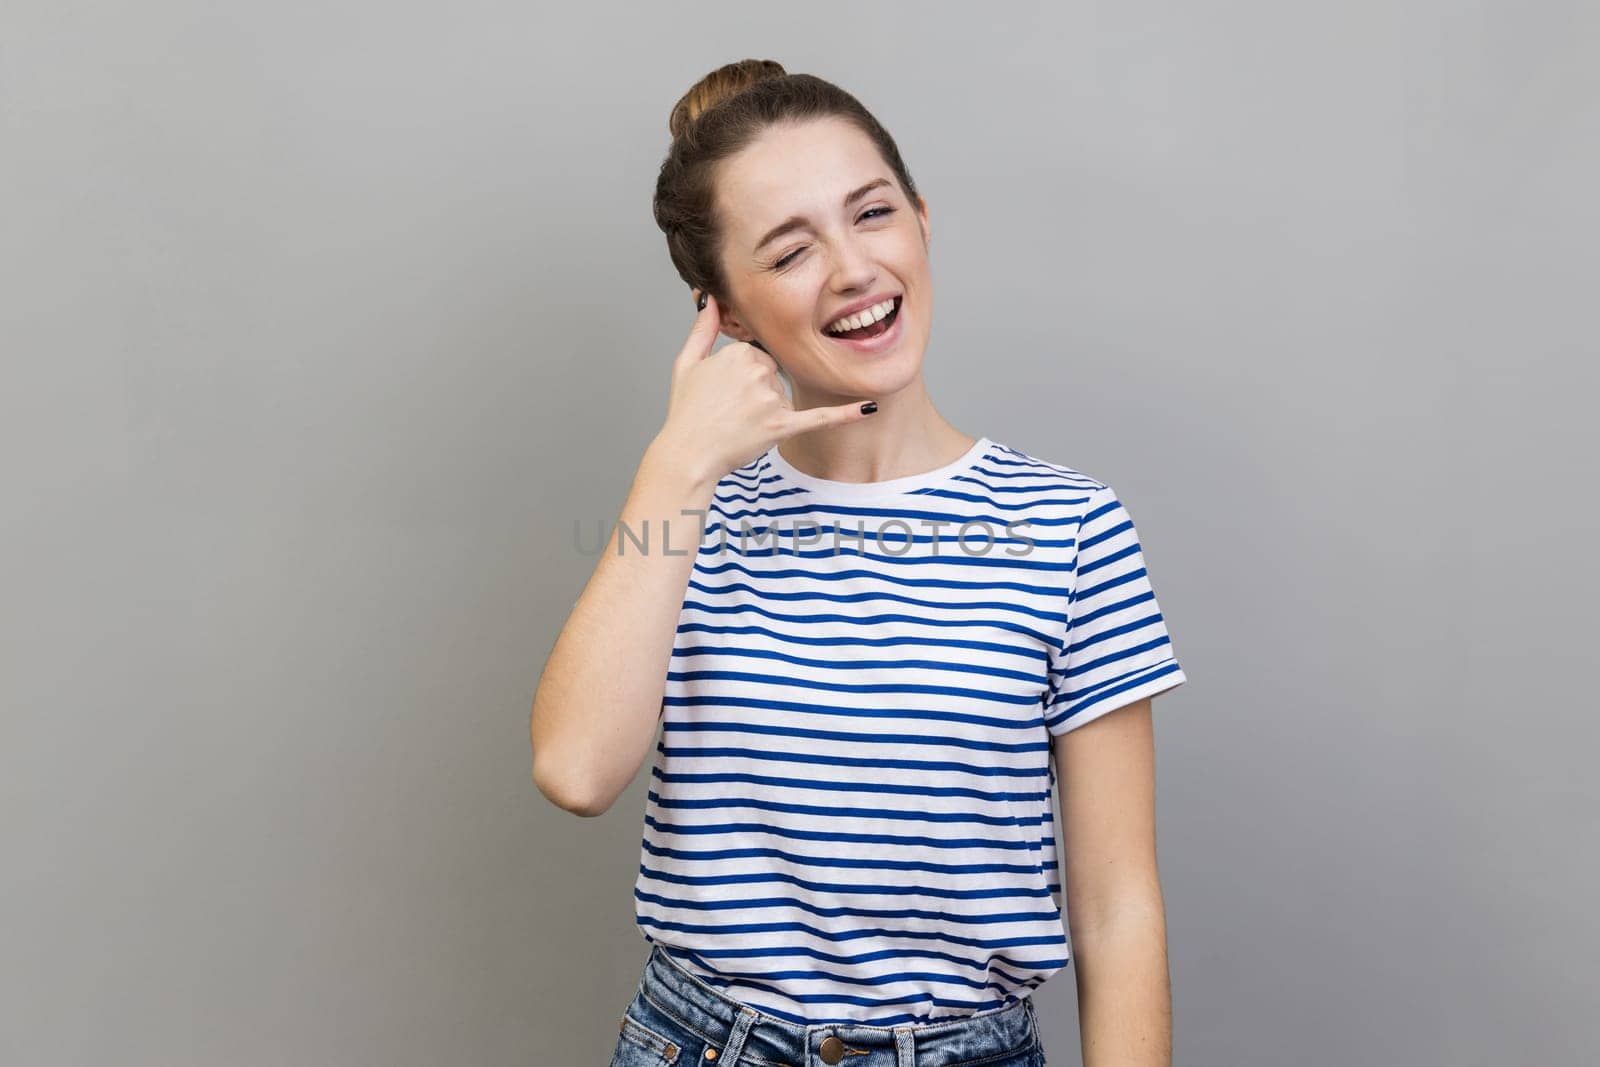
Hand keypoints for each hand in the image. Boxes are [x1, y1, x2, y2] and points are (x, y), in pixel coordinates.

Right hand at [653, 291, 877, 484]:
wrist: (687, 454)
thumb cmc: (686, 412)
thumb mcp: (687, 363)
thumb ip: (703, 328)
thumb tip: (709, 298)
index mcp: (740, 353)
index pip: (759, 358)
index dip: (743, 379)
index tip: (724, 394)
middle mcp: (757, 371)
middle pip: (773, 376)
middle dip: (757, 395)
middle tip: (729, 412)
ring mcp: (770, 400)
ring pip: (782, 399)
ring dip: (766, 414)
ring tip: (737, 426)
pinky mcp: (781, 426)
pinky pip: (820, 417)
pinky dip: (846, 414)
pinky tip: (869, 407)